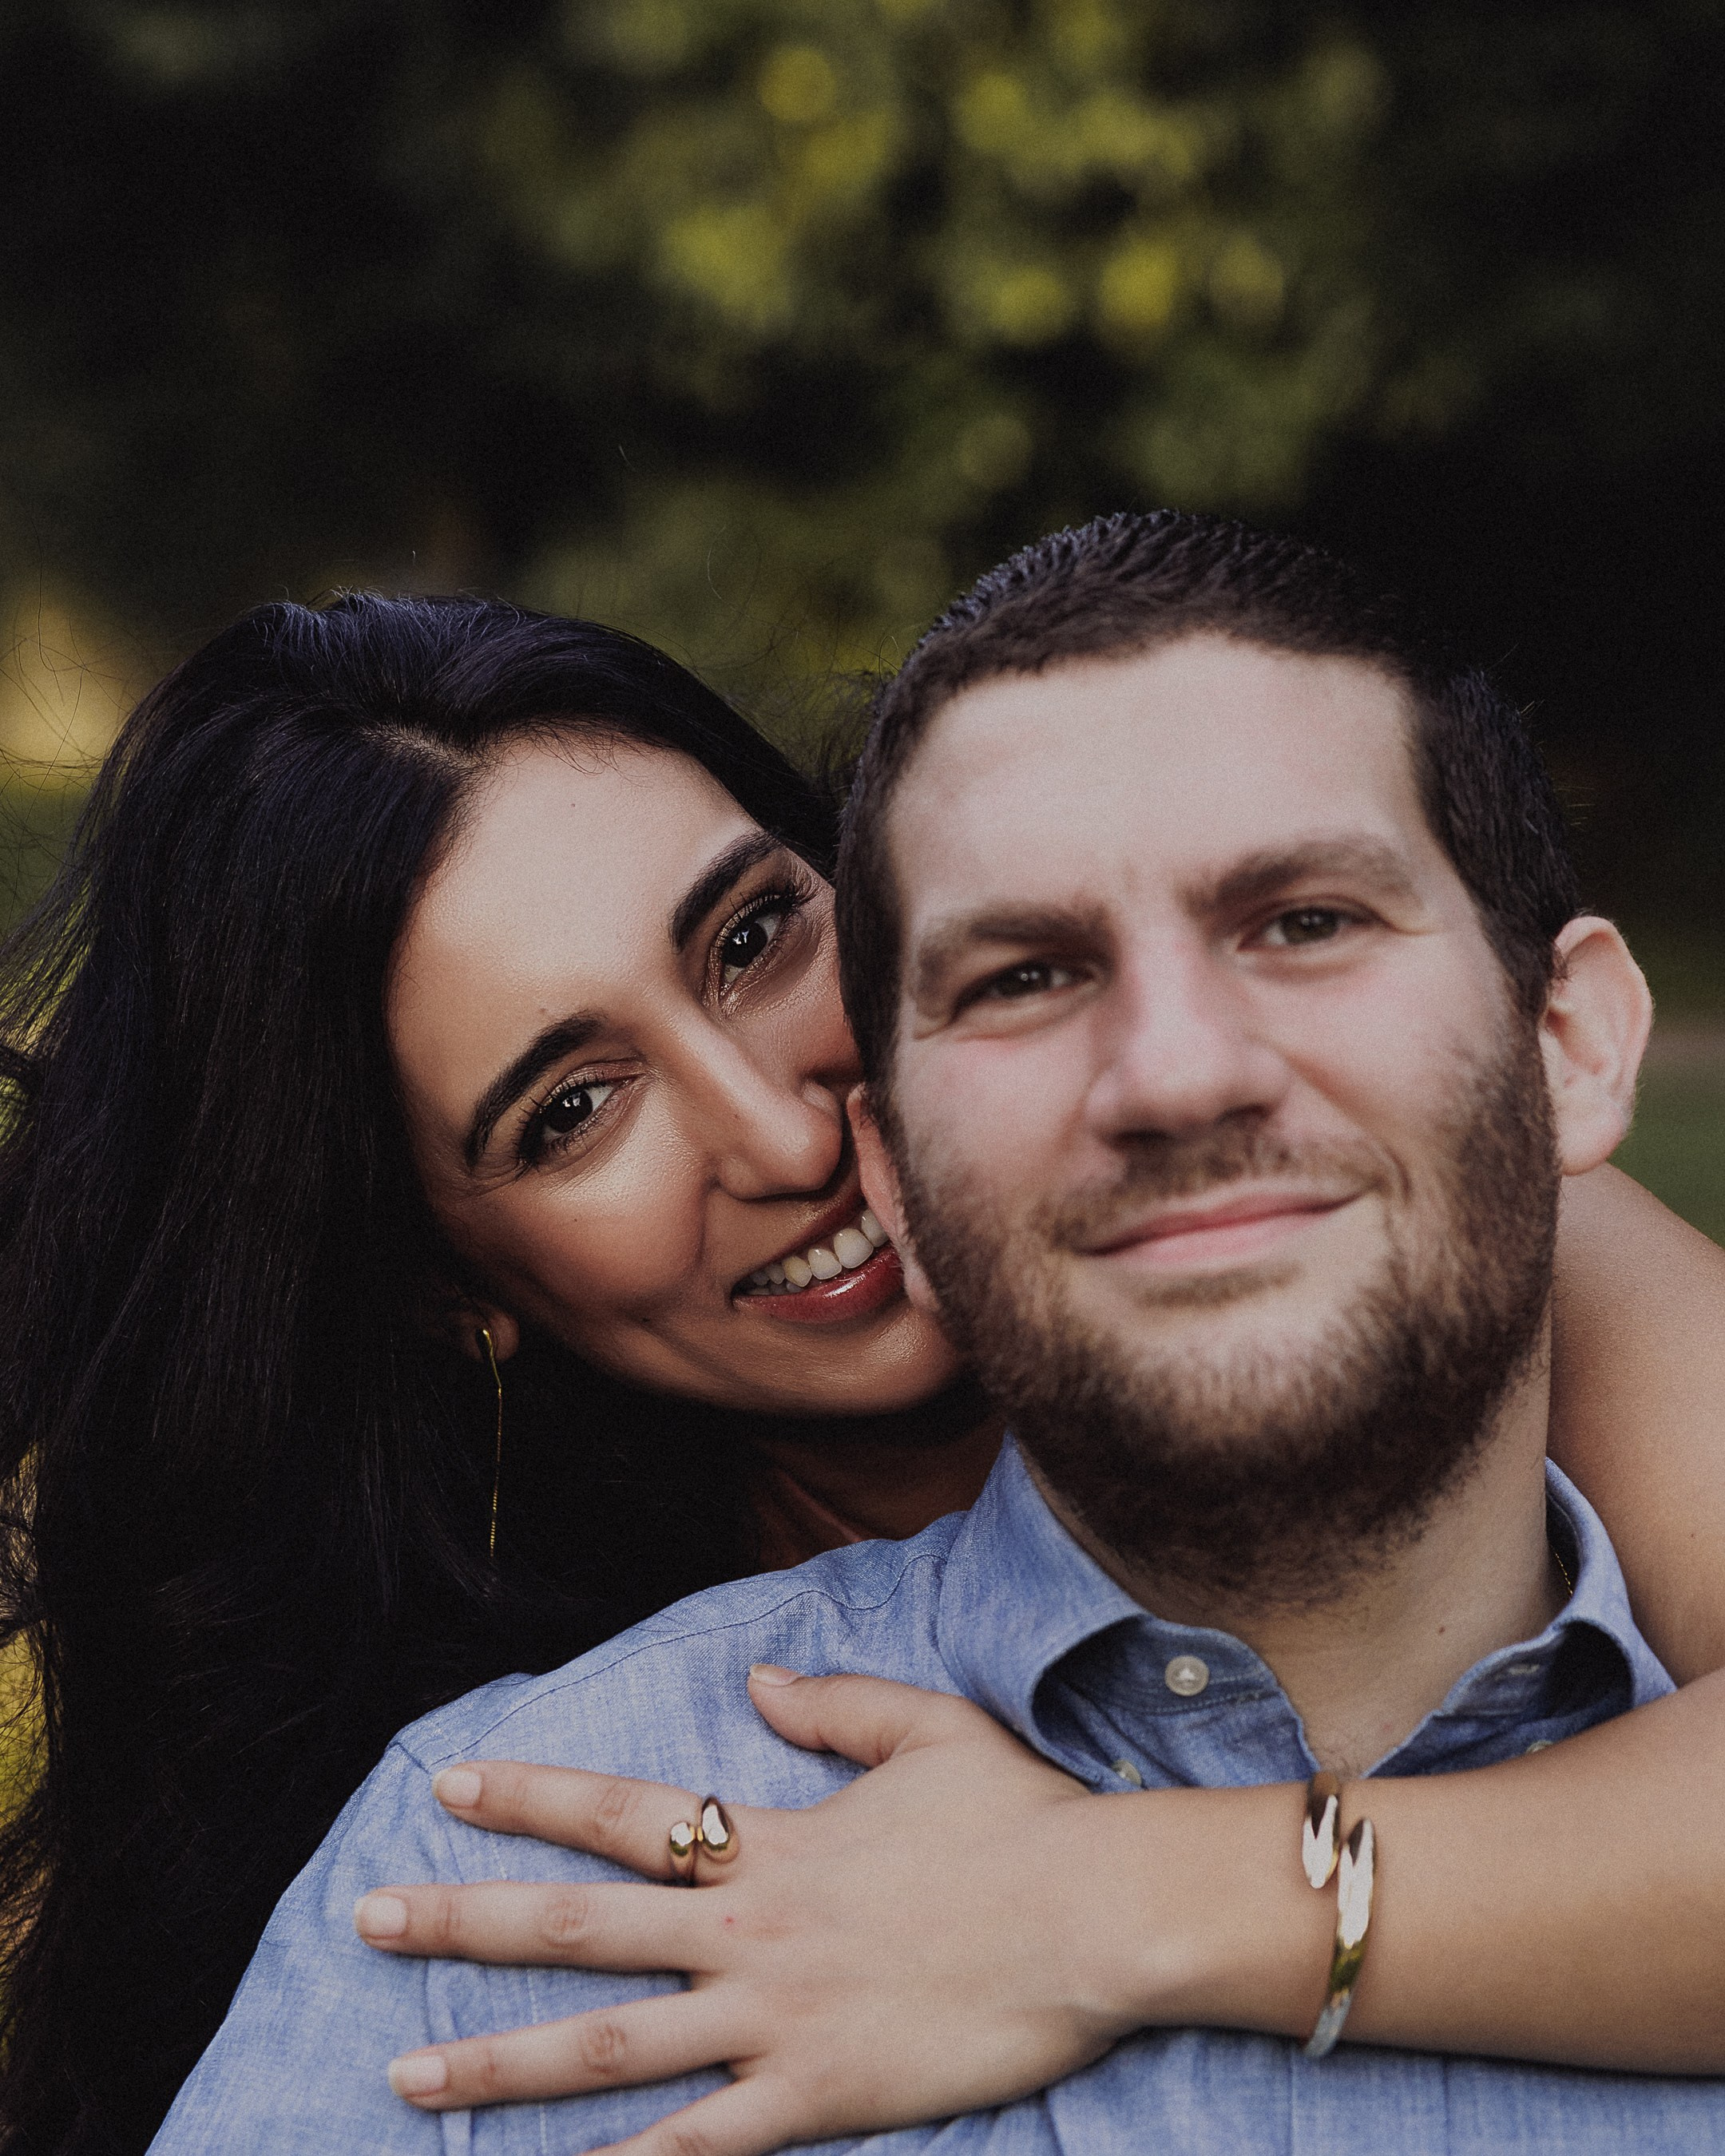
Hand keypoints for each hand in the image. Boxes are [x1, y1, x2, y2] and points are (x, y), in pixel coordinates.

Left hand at [355, 1669, 1151, 2154]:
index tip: (448, 1786)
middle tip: (367, 1919)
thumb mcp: (929, 1729)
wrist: (1098, 1918)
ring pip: (609, 2047)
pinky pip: (698, 2147)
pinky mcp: (815, 2099)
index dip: (529, 1797)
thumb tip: (755, 1680)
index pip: (623, 1810)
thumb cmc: (1021, 1819)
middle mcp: (749, 1930)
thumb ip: (834, 1703)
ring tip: (407, 2072)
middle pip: (581, 1925)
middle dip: (465, 1922)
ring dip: (500, 2058)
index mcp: (771, 1842)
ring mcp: (774, 2021)